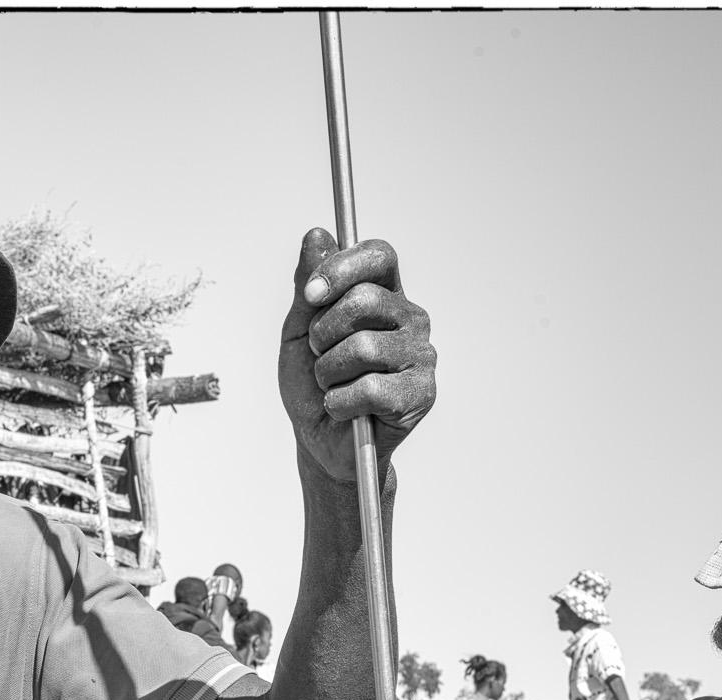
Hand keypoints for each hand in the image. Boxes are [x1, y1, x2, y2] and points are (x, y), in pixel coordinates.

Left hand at [279, 229, 434, 482]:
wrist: (320, 442)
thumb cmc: (311, 385)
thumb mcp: (299, 331)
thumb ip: (307, 286)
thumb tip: (317, 235)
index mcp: (385, 294)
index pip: (379, 255)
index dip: (343, 268)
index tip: (311, 295)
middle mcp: (411, 318)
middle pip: (364, 300)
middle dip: (323, 333)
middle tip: (318, 357)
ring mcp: (422, 355)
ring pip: (363, 348)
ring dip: (328, 373)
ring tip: (331, 386)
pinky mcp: (423, 394)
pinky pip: (371, 389)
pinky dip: (341, 402)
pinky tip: (344, 409)